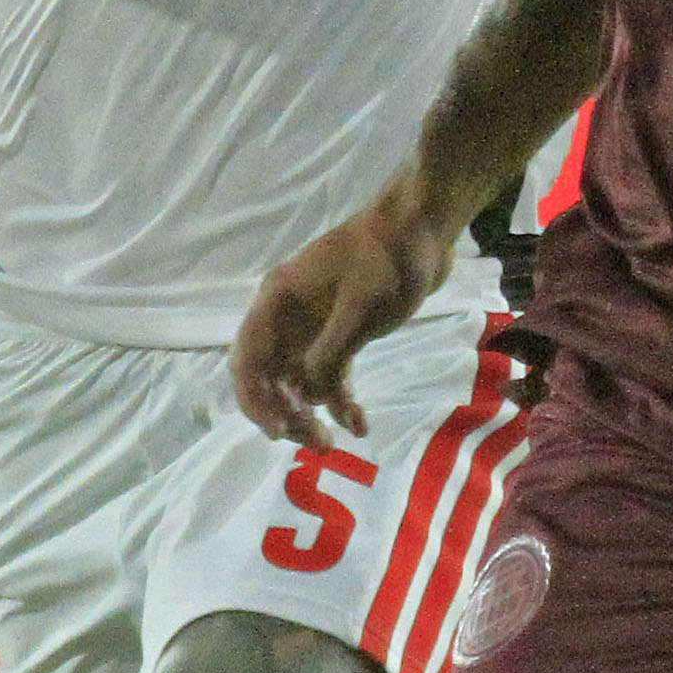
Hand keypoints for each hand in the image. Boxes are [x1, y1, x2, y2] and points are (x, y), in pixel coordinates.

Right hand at [232, 187, 456, 443]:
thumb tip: (307, 398)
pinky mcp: (343, 331)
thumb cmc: (387, 260)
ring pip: (299, 380)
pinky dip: (340, 400)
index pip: (247, 360)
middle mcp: (288, 317)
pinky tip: (359, 425)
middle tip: (316, 443)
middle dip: (285, 413)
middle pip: (269, 377)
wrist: (425, 229)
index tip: (280, 431)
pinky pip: (330, 374)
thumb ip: (328, 355)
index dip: (255, 400)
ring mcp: (314, 326)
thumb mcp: (359, 309)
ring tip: (334, 442)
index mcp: (277, 302)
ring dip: (311, 413)